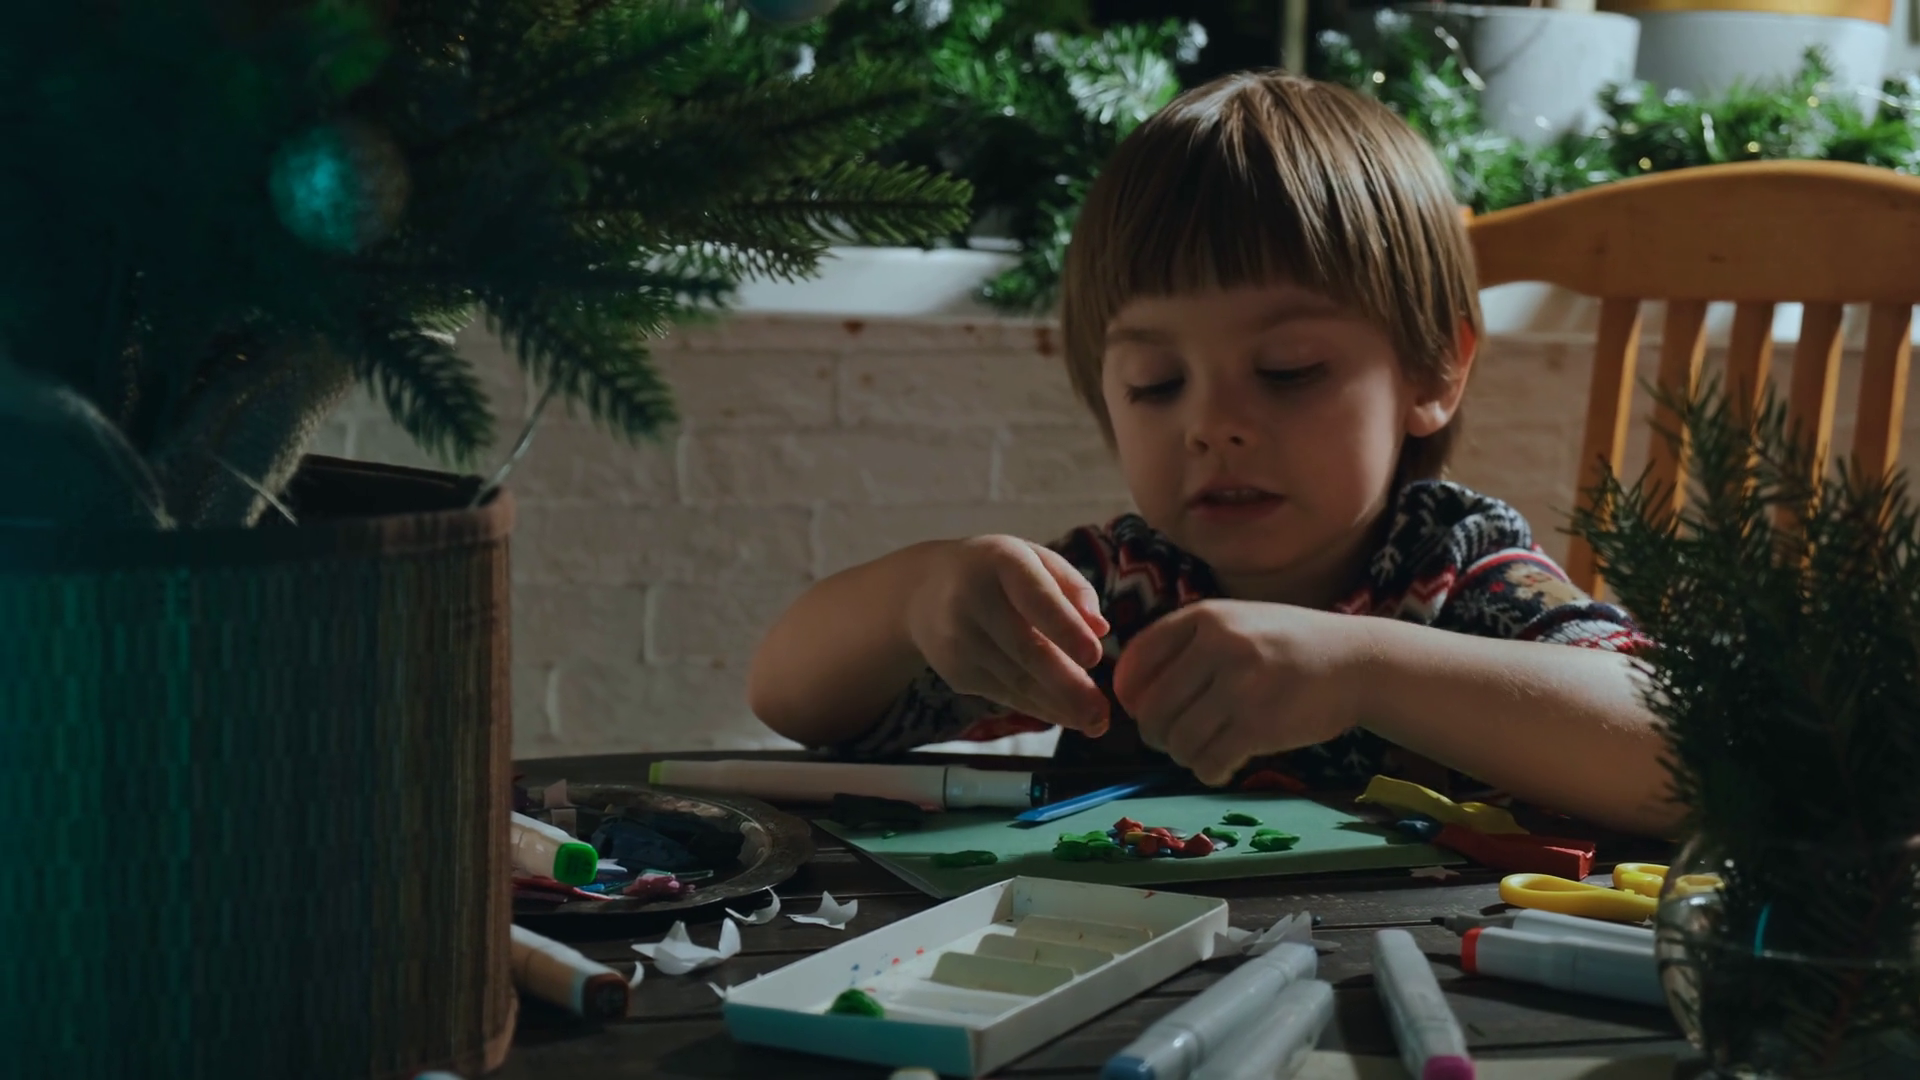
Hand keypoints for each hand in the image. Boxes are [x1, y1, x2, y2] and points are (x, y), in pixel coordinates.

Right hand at [904, 535, 1111, 732]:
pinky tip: (1067, 717)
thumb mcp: (1034, 559)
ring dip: (1059, 706)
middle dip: (1067, 685)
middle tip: (1101, 712)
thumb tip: (1100, 629)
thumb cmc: (996, 571)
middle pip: (1025, 649)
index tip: (1094, 657)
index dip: (1064, 628)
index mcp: (1000, 561)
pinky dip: (1039, 708)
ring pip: (1017, 681)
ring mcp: (959, 641)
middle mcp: (973, 601)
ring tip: (1095, 723)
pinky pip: (1005, 694)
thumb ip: (1072, 586)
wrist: (923, 591)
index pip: (1035, 597)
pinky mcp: (956, 673)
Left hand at [1111, 600, 1373, 784]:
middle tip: (1173, 740)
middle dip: (1156, 734)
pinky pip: (1208, 762)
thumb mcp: (1237, 622)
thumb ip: (1188, 645)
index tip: (1139, 709)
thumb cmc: (1289, 645)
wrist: (1358, 662)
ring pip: (1177, 741)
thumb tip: (1130, 693)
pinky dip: (1208, 771)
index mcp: (1205, 617)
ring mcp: (1239, 687)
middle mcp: (1218, 647)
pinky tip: (1222, 765)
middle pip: (1152, 709)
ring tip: (1202, 750)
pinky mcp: (1259, 726)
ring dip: (1183, 755)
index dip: (1128, 693)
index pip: (1137, 659)